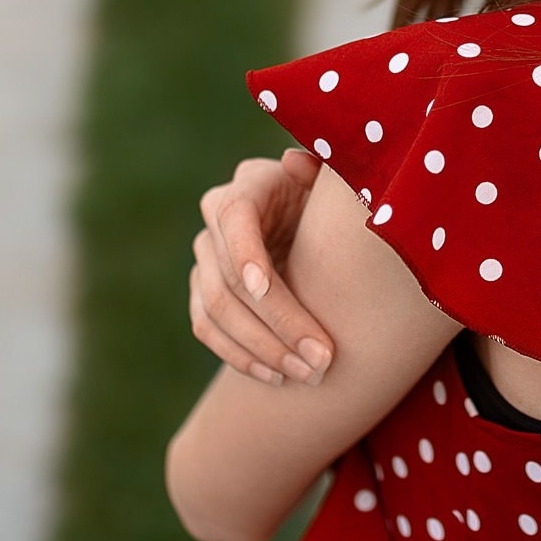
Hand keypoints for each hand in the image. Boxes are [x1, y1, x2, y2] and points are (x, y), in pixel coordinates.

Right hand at [191, 147, 332, 384]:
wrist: (320, 227)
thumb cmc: (337, 204)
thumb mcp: (336, 185)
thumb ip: (324, 173)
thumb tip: (294, 162)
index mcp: (250, 185)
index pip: (233, 218)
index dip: (245, 254)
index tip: (265, 289)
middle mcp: (217, 219)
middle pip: (229, 276)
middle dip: (276, 322)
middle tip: (320, 358)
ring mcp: (206, 257)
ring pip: (214, 310)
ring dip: (260, 348)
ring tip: (306, 374)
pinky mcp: (203, 291)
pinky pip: (207, 329)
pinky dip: (240, 357)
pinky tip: (277, 377)